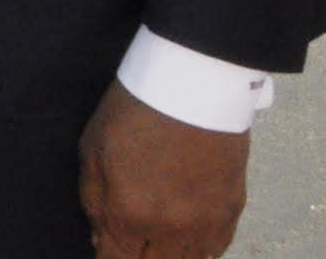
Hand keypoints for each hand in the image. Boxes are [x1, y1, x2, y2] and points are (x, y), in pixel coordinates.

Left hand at [80, 80, 247, 258]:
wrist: (194, 84)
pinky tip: (186, 234)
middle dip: (138, 256)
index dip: (109, 257)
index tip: (108, 248)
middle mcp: (170, 229)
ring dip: (170, 254)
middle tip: (133, 239)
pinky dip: (199, 248)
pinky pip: (215, 249)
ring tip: (158, 238)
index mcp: (129, 214)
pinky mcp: (232, 211)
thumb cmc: (134, 111)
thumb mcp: (93, 150)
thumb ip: (94, 202)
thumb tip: (99, 239)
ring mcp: (205, 223)